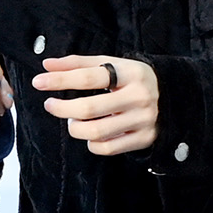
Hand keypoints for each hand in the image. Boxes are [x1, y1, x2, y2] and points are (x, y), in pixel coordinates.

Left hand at [33, 54, 158, 154]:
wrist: (174, 97)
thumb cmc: (132, 79)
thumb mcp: (112, 64)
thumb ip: (79, 64)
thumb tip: (46, 66)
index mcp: (131, 72)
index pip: (89, 76)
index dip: (60, 80)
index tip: (39, 82)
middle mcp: (139, 96)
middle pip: (90, 108)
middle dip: (62, 108)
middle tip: (51, 105)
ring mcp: (143, 120)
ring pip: (97, 132)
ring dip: (76, 129)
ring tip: (73, 122)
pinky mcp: (144, 139)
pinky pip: (108, 148)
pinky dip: (92, 144)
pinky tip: (90, 136)